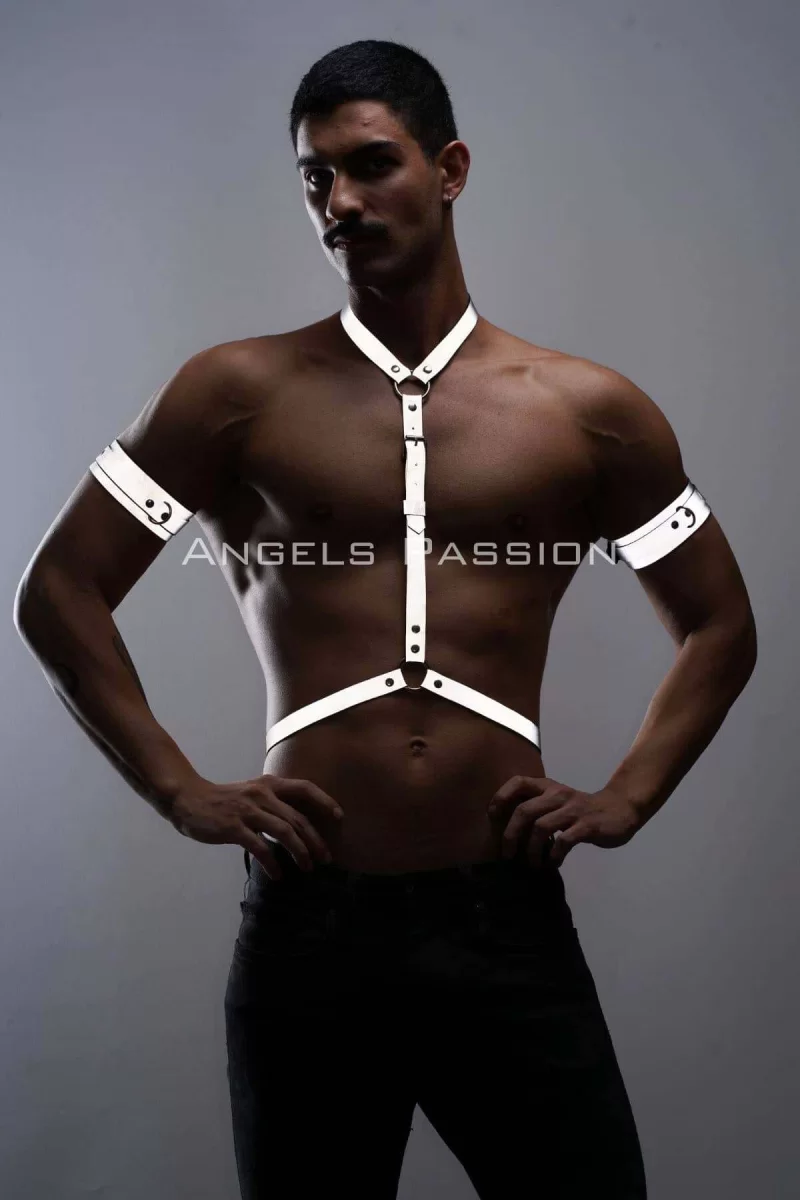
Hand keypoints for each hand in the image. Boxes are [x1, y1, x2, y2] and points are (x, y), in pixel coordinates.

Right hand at [168, 772, 343, 879]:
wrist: (188, 799)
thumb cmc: (223, 800)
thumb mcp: (252, 793)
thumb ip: (272, 803)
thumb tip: (296, 823)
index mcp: (269, 784)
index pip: (305, 788)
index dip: (325, 801)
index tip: (339, 817)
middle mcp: (262, 795)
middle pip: (298, 818)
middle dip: (316, 840)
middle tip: (326, 858)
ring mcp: (248, 811)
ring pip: (284, 832)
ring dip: (300, 852)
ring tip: (307, 867)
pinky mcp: (234, 827)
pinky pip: (260, 847)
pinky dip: (272, 863)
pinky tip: (277, 875)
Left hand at [487, 776, 641, 866]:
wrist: (620, 809)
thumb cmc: (582, 809)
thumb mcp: (558, 802)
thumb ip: (537, 808)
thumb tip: (510, 830)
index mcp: (548, 787)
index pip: (518, 782)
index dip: (500, 798)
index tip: (493, 818)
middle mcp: (557, 795)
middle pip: (524, 811)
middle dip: (510, 835)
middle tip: (508, 855)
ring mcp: (573, 810)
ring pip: (541, 827)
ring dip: (531, 850)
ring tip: (532, 864)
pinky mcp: (587, 826)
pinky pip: (563, 842)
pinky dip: (553, 856)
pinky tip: (552, 864)